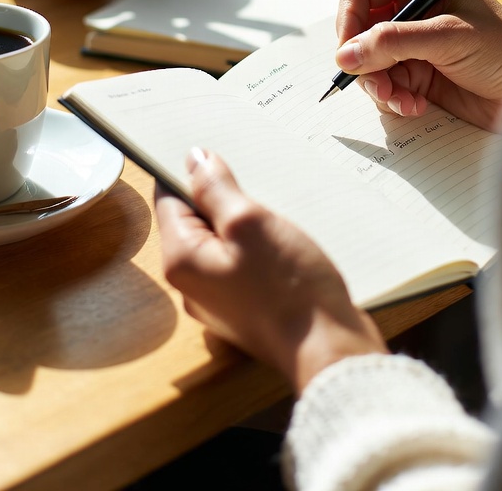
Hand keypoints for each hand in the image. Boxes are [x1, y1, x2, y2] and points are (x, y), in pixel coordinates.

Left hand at [155, 148, 386, 392]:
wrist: (330, 350)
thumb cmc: (289, 289)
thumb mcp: (250, 223)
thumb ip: (216, 189)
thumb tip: (194, 160)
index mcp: (181, 261)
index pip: (170, 200)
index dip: (191, 172)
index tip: (218, 151)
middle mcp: (192, 284)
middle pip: (196, 221)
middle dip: (223, 197)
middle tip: (256, 181)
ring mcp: (220, 299)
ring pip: (223, 242)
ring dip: (245, 222)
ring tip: (276, 211)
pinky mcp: (248, 307)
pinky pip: (243, 263)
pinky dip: (259, 247)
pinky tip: (284, 241)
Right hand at [335, 0, 501, 131]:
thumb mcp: (449, 37)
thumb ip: (395, 42)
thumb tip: (347, 54)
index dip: (349, 19)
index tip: (348, 51)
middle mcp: (412, 12)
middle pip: (359, 32)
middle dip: (364, 61)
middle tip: (378, 84)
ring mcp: (414, 46)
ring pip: (369, 64)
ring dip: (380, 86)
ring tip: (403, 99)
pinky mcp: (419, 77)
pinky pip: (387, 88)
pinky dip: (395, 100)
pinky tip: (417, 106)